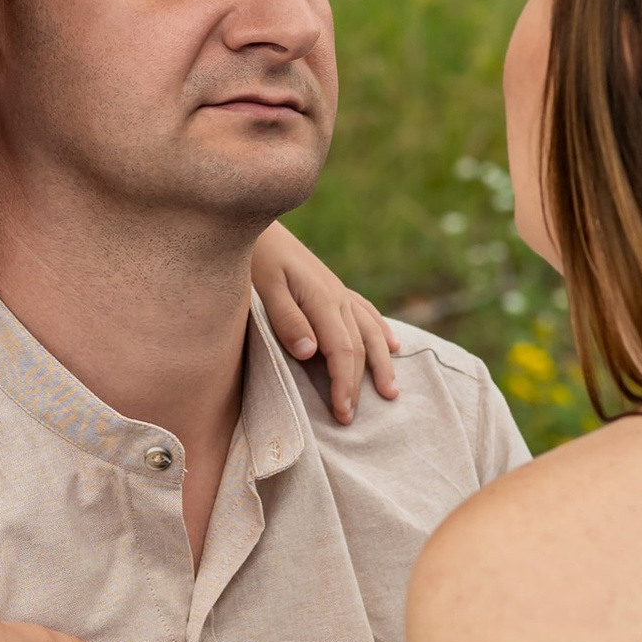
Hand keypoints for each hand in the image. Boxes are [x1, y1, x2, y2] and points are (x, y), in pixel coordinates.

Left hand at [251, 224, 401, 424]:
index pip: (343, 351)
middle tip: (352, 418)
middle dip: (359, 385)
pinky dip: (381, 331)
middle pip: (359, 347)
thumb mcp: (263, 288)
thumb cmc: (253, 257)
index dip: (344, 384)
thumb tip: (311, 352)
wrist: (250, 222)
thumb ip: (286, 319)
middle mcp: (337, 296)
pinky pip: (365, 312)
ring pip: (370, 331)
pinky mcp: (332, 287)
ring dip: (382, 363)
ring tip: (390, 391)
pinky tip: (392, 345)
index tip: (342, 414)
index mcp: (322, 299)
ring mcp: (338, 291)